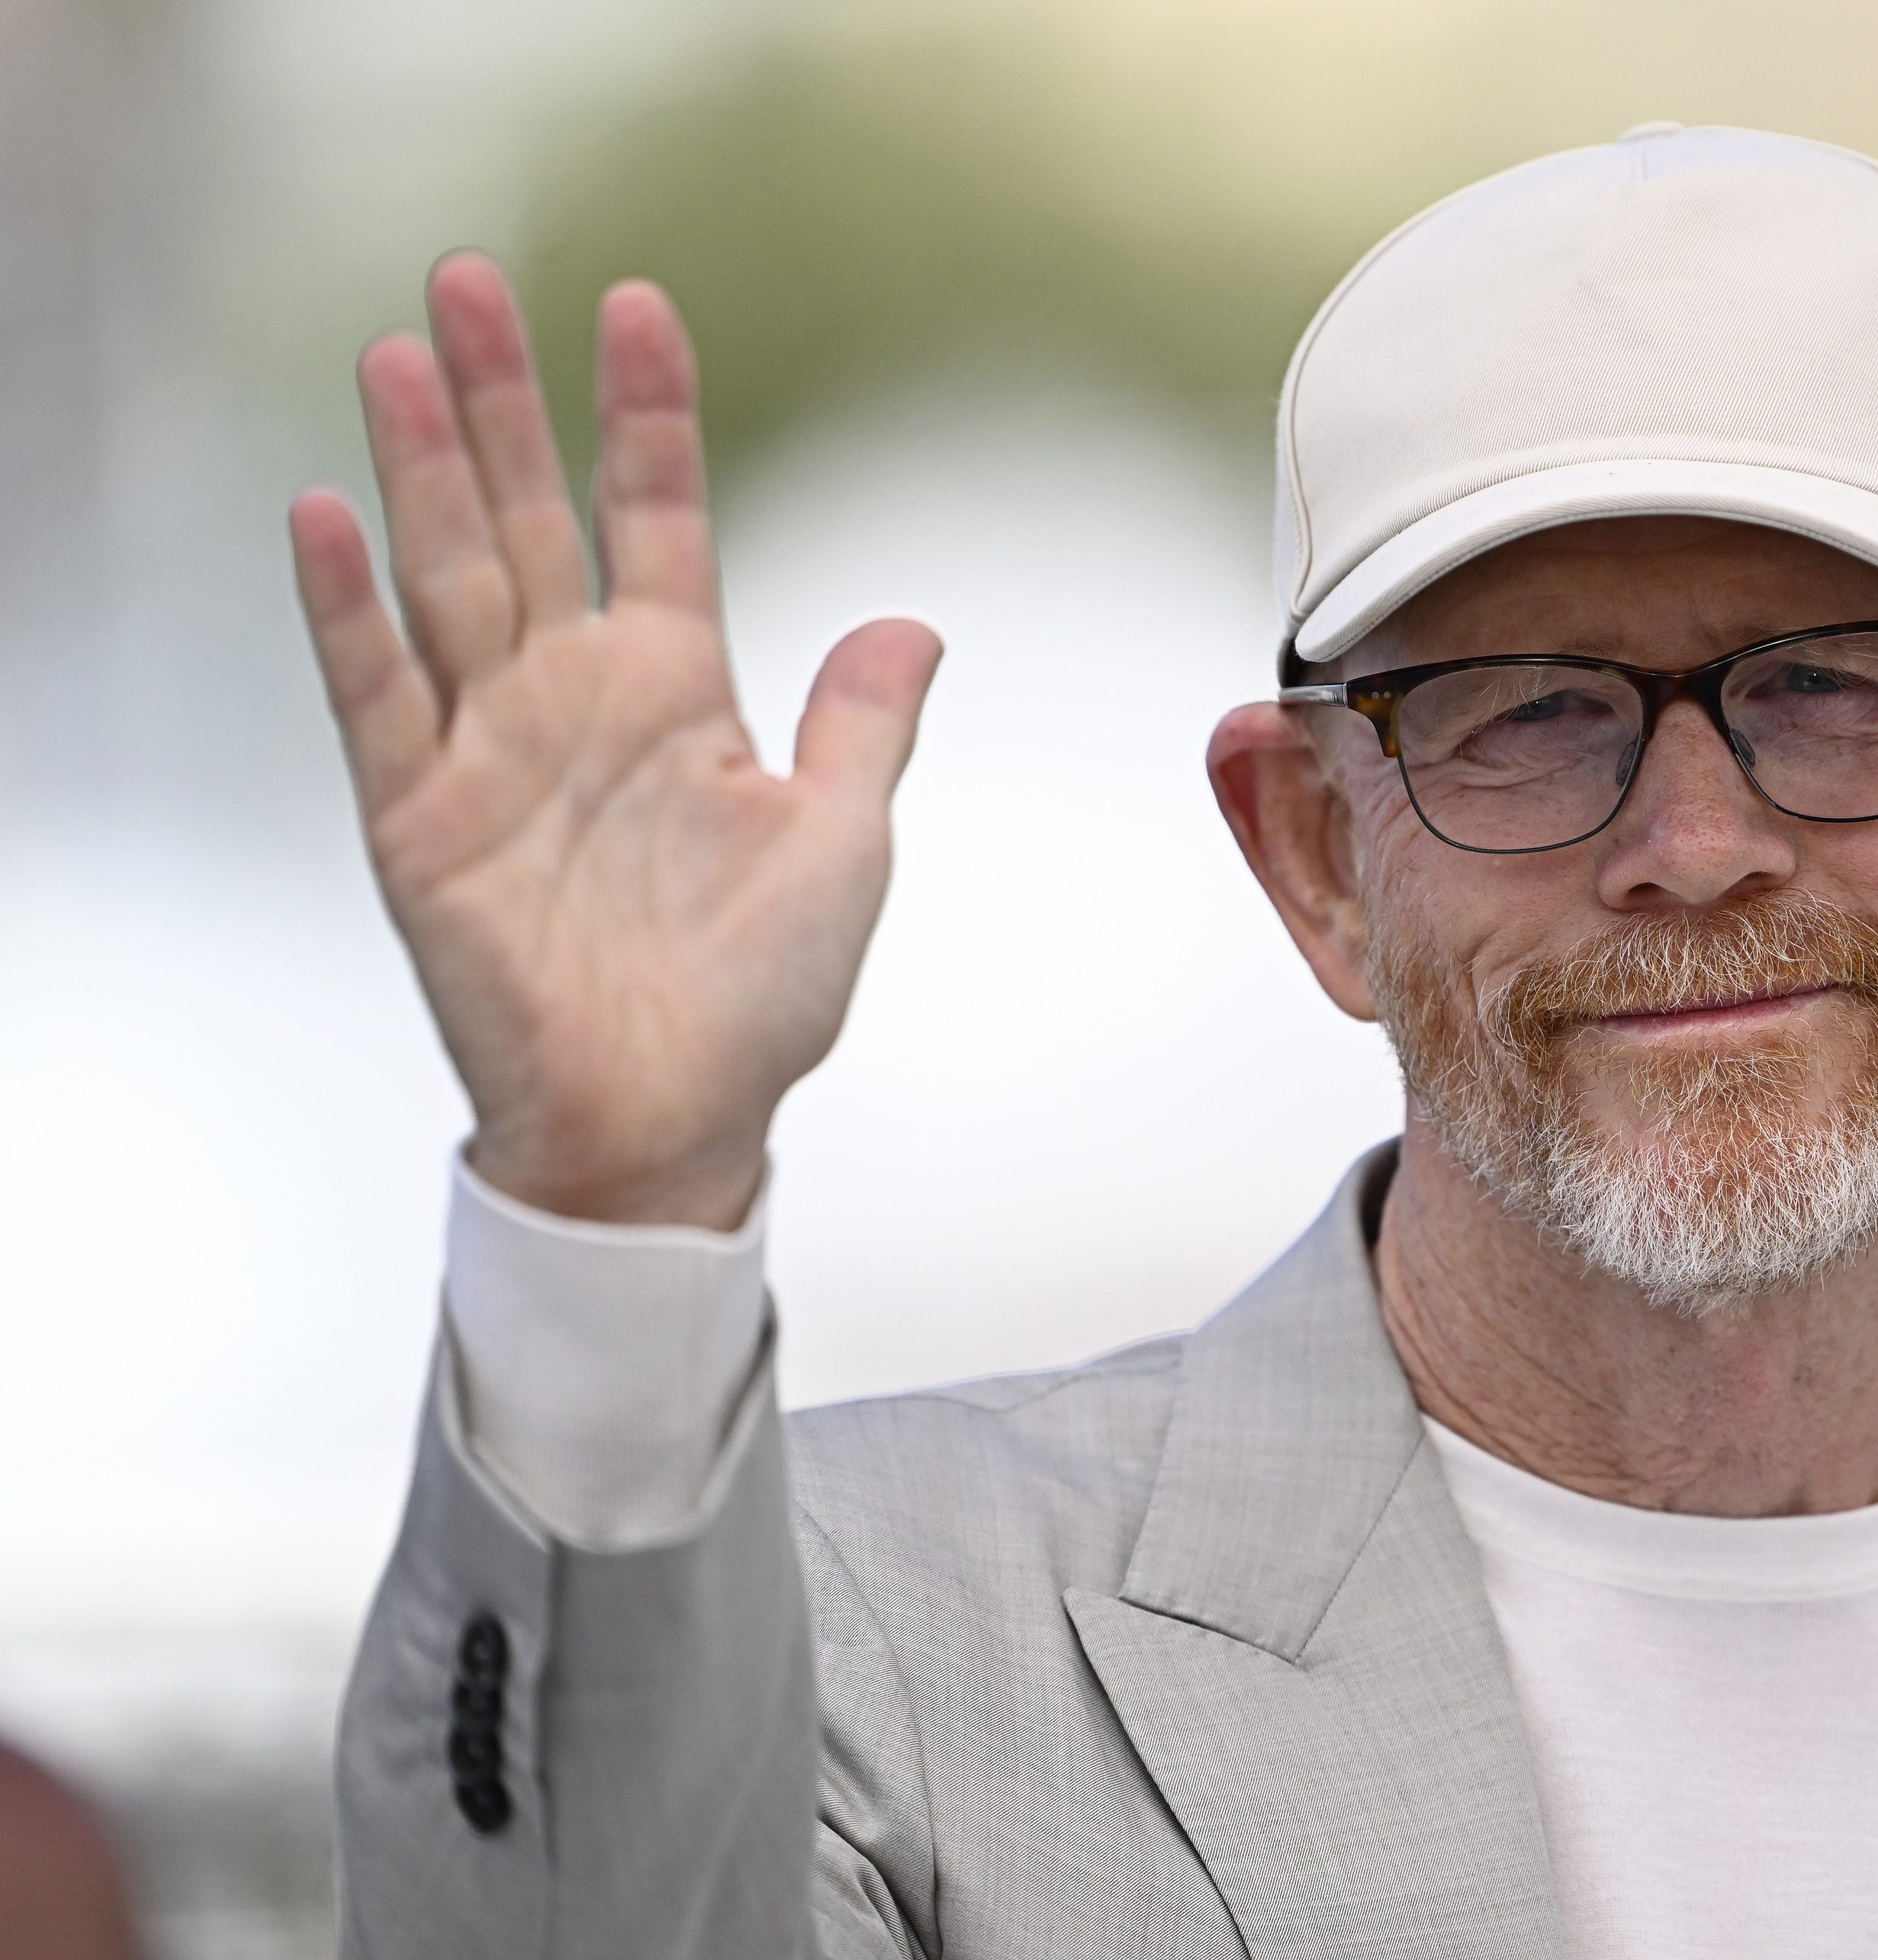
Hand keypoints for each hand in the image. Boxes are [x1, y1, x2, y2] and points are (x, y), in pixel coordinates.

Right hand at [290, 255, 939, 1226]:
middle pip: (527, 514)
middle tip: (470, 277)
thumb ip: (861, 727)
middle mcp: (576, 699)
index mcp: (680, 692)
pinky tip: (327, 516)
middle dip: (502, 400)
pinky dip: (347, 609)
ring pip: (445, 575)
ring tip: (399, 354)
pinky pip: (377, 694)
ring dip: (418, 466)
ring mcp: (491, 749)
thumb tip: (910, 625)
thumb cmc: (758, 1001)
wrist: (675, 1123)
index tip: (637, 308)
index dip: (647, 416)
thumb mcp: (843, 845)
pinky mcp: (420, 817)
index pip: (656, 518)